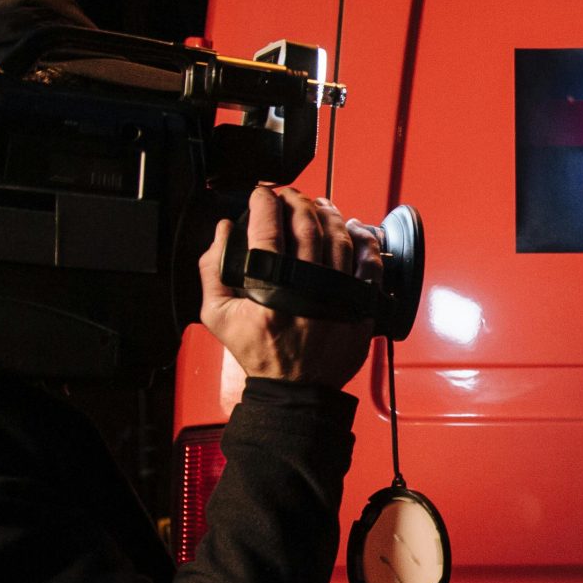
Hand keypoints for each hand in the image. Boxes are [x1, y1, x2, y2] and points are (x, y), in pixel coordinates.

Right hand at [199, 185, 377, 387]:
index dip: (263, 203)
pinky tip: (354, 227)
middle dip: (297, 201)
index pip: (266, 231)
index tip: (262, 193)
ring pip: (339, 238)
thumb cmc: (259, 352)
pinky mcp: (361, 306)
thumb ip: (213, 269)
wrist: (297, 389)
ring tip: (318, 204)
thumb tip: (224, 230)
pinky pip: (369, 263)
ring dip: (329, 213)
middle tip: (290, 195)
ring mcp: (338, 297)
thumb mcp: (219, 317)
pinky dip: (364, 240)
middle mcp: (306, 290)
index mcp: (269, 291)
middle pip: (306, 227)